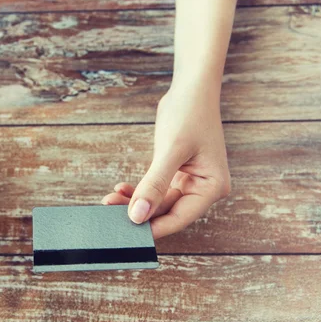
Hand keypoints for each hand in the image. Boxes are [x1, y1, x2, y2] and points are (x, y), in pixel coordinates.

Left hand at [102, 84, 230, 238]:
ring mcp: (190, 182)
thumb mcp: (170, 151)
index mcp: (211, 187)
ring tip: (109, 199)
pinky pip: (155, 190)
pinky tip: (121, 188)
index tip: (127, 233)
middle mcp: (203, 188)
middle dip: (138, 213)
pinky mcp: (177, 174)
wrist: (191, 89)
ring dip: (134, 202)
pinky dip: (139, 190)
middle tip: (108, 212)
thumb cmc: (189, 114)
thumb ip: (154, 185)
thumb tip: (138, 215)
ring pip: (158, 203)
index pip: (179, 218)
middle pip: (167, 212)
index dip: (153, 227)